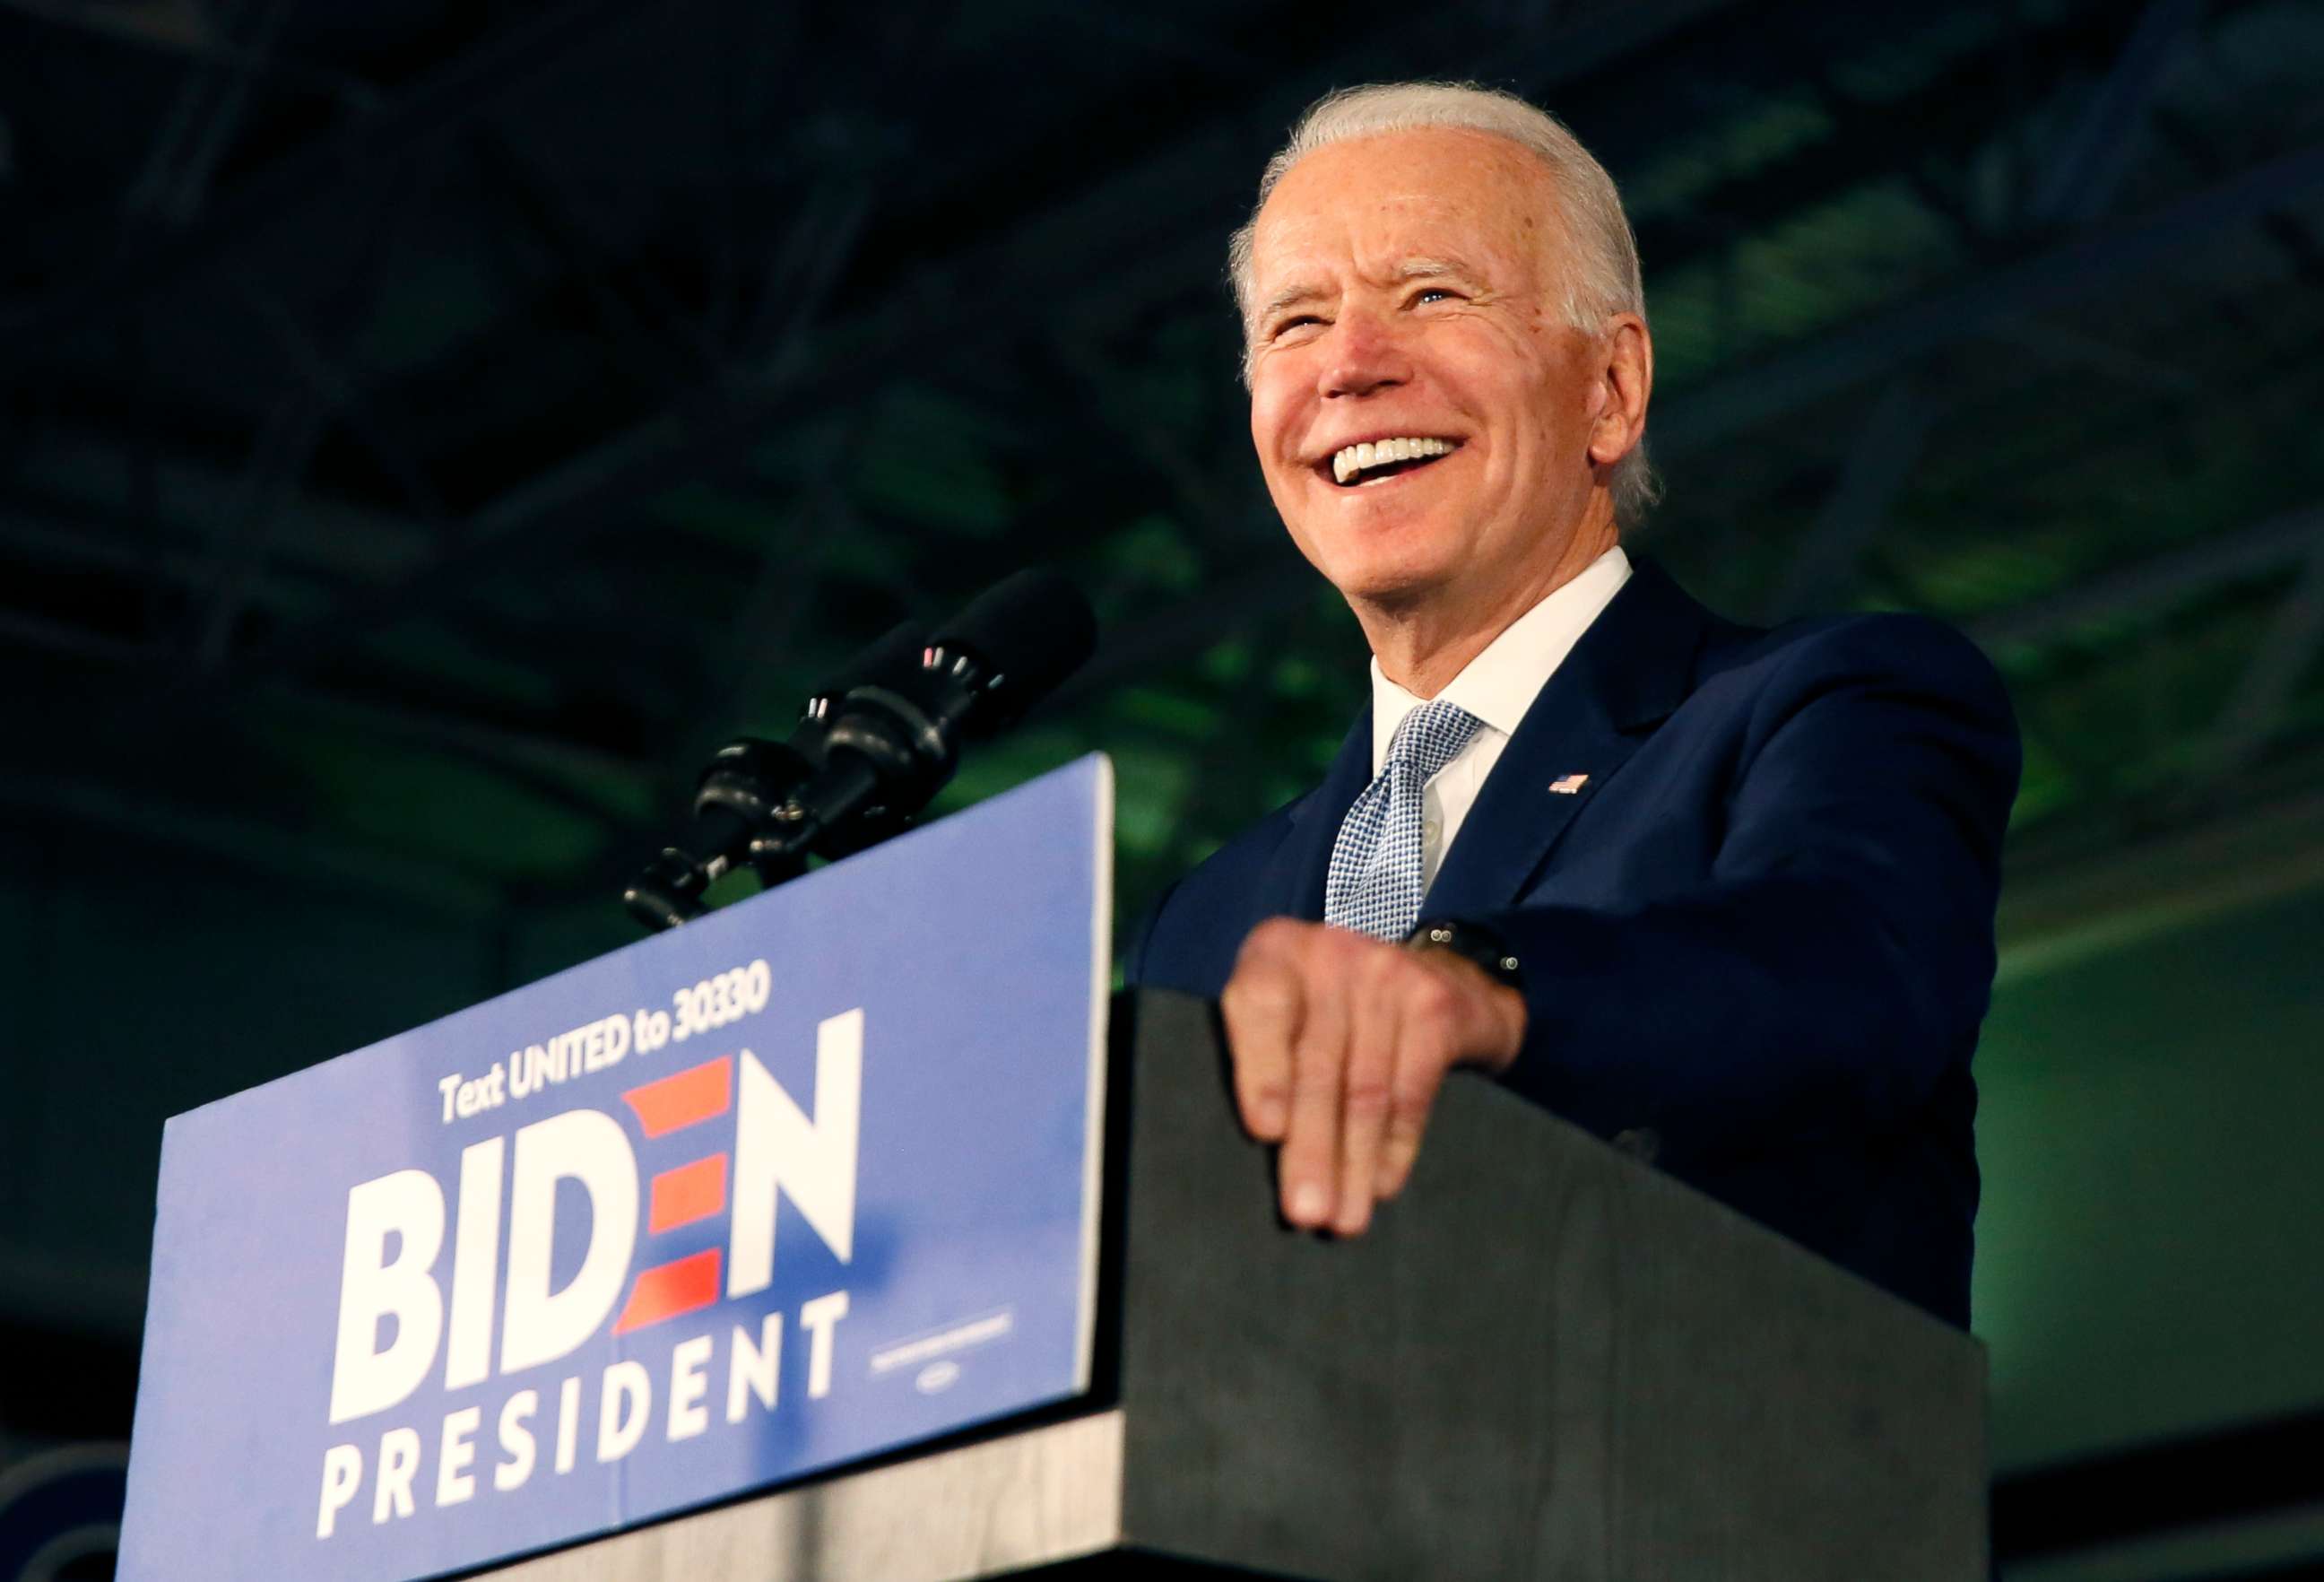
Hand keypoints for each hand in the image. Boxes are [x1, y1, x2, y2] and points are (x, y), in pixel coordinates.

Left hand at [1218, 918, 1526, 1235]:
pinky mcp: (1433, 1007)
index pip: (1260, 1005)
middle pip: (1317, 1065)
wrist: (1435, 976)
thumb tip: (1242, 1150)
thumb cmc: (1328, 1012)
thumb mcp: (1285, 1008)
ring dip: (1352, 1163)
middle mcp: (1329, 953)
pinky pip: (1411, 1092)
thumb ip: (1258, 1053)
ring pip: (1364, 1089)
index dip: (1262, 1069)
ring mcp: (1387, 975)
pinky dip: (1395, 1147)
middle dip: (1311, 1147)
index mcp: (1273, 952)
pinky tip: (1381, 1186)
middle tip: (1304, 1212)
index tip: (1265, 1132)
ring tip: (1342, 1219)